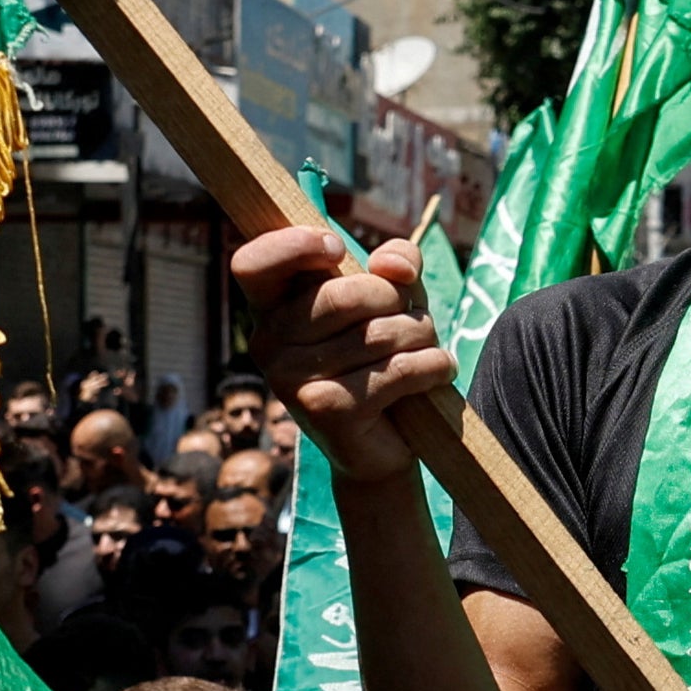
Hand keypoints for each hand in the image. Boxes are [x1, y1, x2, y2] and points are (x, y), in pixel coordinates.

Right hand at [228, 224, 449, 486]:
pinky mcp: (325, 410)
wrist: (382, 445)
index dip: (292, 245)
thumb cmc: (381, 357)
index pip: (251, 265)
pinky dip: (432, 366)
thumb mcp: (392, 299)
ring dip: (421, 336)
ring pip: (377, 334)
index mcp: (271, 310)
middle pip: (343, 295)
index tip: (336, 248)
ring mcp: (290, 381)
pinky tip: (439, 371)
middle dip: (397, 300)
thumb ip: (396, 264)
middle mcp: (268, 345)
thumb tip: (393, 267)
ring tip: (429, 349)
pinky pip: (395, 370)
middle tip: (416, 319)